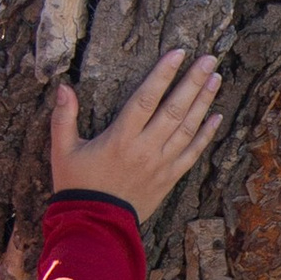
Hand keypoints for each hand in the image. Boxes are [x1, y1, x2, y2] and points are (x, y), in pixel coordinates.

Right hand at [51, 51, 223, 221]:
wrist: (94, 225)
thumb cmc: (77, 185)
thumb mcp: (63, 150)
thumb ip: (63, 117)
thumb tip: (63, 87)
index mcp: (120, 138)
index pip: (147, 98)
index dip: (164, 74)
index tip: (179, 53)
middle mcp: (145, 148)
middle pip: (174, 109)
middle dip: (193, 81)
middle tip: (209, 59)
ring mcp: (160, 164)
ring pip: (187, 128)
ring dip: (203, 102)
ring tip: (215, 79)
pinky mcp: (168, 178)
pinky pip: (192, 154)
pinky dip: (206, 135)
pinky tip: (217, 117)